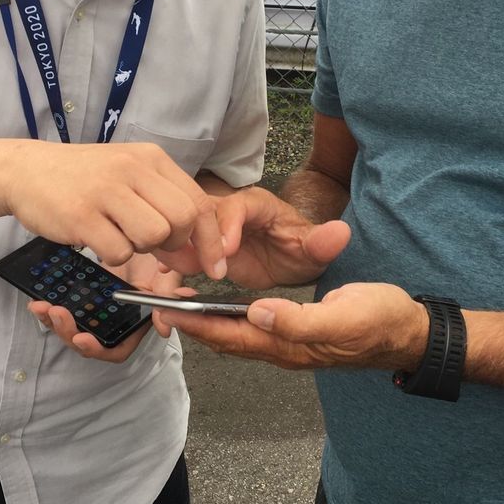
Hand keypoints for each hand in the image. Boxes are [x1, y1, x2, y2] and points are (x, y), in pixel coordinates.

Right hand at [5, 141, 226, 277]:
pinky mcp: (81, 215)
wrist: (25, 170)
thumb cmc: (84, 179)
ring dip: (142, 248)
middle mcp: (132, 168)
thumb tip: (195, 252)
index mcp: (151, 158)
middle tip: (155, 248)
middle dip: (176, 245)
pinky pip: (118, 252)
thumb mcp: (128, 178)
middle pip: (183, 219)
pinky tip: (96, 239)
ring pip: (154, 235)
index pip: (199, 201)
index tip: (215, 267)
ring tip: (119, 236)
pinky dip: (112, 255)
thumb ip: (163, 208)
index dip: (211, 240)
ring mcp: (106, 190)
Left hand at [29, 253, 184, 362]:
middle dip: (67, 332)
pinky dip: (47, 308)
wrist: (137, 236)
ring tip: (40, 307)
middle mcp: (110, 324)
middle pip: (86, 342)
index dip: (98, 349)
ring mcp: (93, 312)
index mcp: (132, 325)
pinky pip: (60, 309)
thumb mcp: (166, 275)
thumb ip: (167, 297)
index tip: (83, 338)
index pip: (115, 350)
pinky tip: (36, 299)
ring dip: (52, 322)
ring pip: (69, 327)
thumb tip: (164, 328)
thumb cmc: (156, 259)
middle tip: (56, 313)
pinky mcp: (78, 299)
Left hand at [153, 281, 428, 372]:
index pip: (230, 336)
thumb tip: (255, 312)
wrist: (411, 331)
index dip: (196, 324)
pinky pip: (252, 329)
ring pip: (236, 336)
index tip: (164, 310)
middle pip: (226, 340)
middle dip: (191, 325)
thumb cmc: (381, 320)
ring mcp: (290, 343)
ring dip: (206, 323)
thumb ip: (299, 320)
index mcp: (289, 345)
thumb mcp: (344, 314)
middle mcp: (283, 348)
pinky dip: (228, 319)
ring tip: (179, 305)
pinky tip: (220, 306)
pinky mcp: (297, 332)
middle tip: (158, 306)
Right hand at [159, 186, 350, 288]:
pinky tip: (163, 297)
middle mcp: (226, 213)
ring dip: (170, 258)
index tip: (226, 251)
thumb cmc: (300, 250)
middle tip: (186, 268)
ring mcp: (209, 232)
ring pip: (182, 236)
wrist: (288, 259)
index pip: (237, 206)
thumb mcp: (313, 249)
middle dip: (189, 240)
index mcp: (256, 206)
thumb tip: (341, 233)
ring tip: (164, 284)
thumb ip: (323, 242)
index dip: (228, 226)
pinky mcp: (200, 252)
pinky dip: (168, 277)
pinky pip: (178, 260)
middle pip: (199, 216)